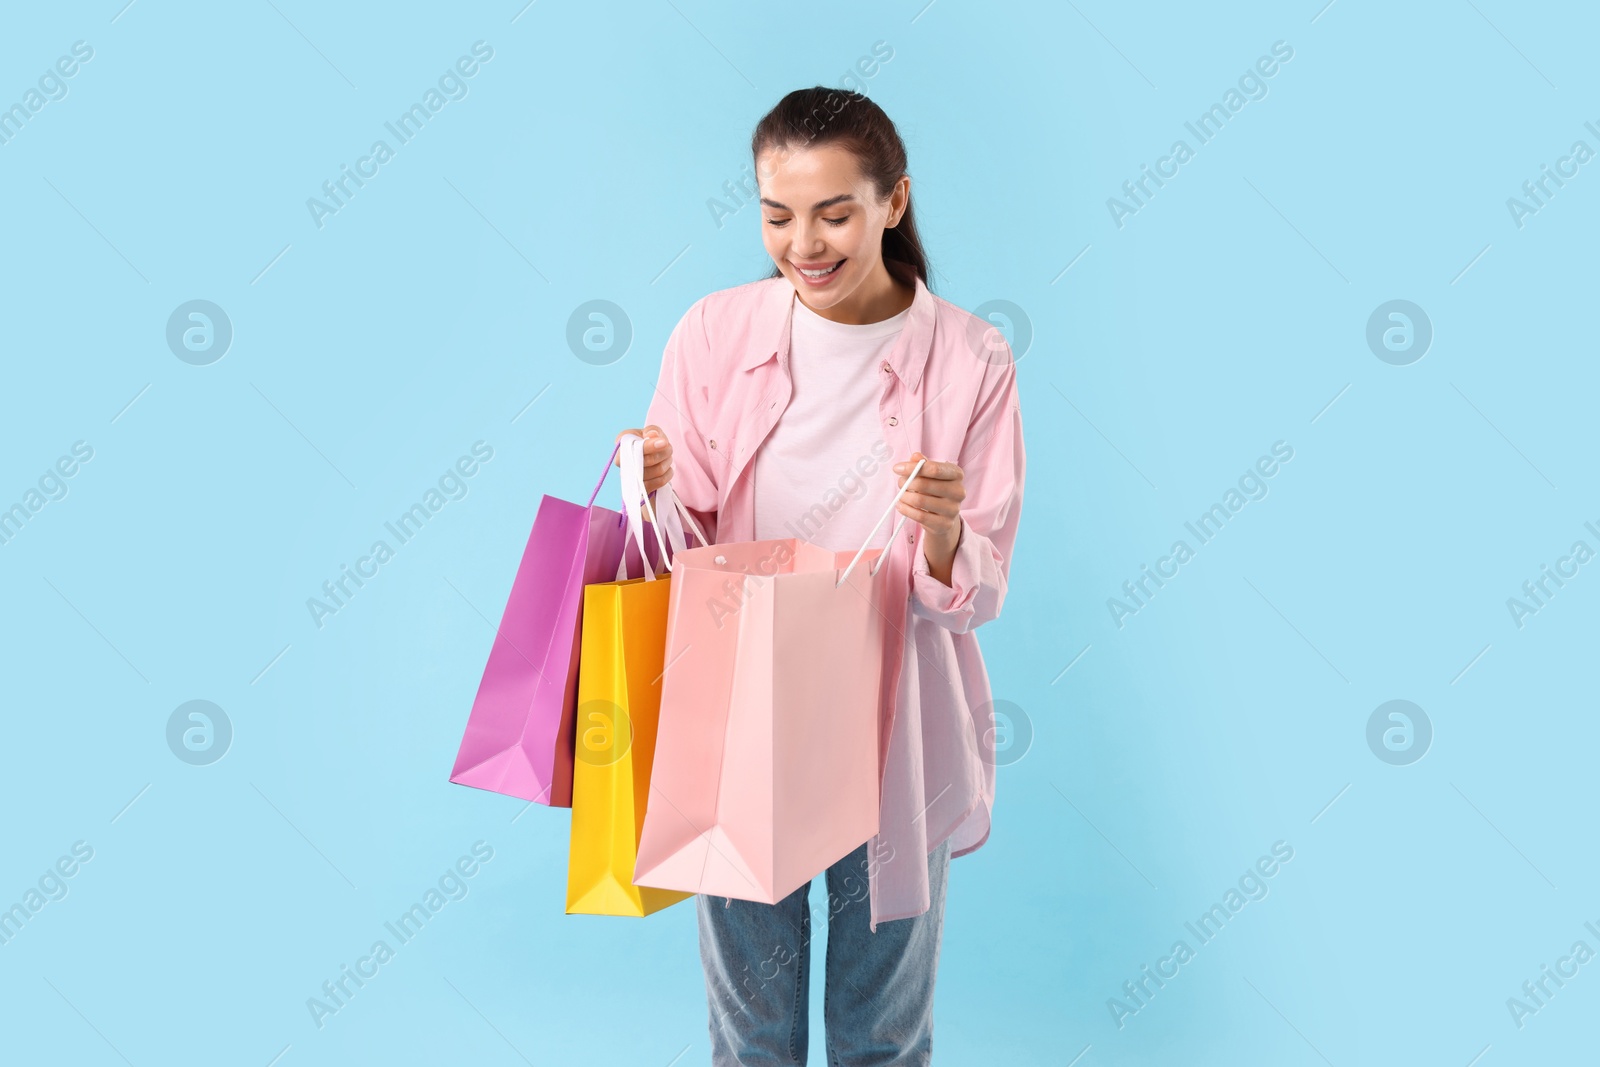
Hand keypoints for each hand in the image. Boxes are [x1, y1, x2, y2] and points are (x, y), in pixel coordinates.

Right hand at [615, 425, 672, 493]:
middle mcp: (622, 462)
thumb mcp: (651, 431)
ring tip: (668, 457)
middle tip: (669, 447)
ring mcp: (630, 477)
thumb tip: (652, 435)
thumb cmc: (649, 441)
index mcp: (622, 444)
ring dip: (667, 462)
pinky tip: (668, 468)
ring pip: (656, 471)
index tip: (664, 442)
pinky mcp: (640, 489)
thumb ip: (652, 430)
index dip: (649, 446)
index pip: (633, 448)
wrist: (651, 457)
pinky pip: (659, 482)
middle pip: (647, 460)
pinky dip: (668, 474)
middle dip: (663, 453)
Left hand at [891, 452, 964, 582]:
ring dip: (904, 496)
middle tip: (899, 483)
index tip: (897, 469)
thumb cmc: (936, 490)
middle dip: (906, 482)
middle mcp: (958, 491)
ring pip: (920, 500)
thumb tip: (915, 456)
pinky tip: (901, 506)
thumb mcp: (931, 474)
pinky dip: (906, 510)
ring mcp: (953, 509)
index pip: (934, 469)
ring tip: (901, 495)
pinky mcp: (945, 524)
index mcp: (956, 474)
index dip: (913, 468)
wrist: (944, 516)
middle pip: (924, 484)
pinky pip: (919, 516)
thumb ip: (923, 464)